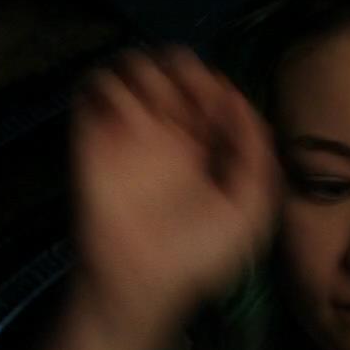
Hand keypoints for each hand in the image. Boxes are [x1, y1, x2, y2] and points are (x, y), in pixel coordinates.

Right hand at [71, 48, 280, 337]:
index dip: (216, 84)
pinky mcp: (94, 137)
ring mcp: (128, 131)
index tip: (220, 99)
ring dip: (148, 71)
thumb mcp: (249, 211)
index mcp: (204, 146)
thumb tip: (240, 102)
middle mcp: (165, 132)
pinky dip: (112, 88)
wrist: (143, 281)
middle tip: (188, 92)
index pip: (209, 89)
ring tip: (158, 106)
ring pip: (133, 67)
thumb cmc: (199, 255)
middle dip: (183, 67)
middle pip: (172, 68)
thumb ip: (255, 156)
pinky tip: (131, 116)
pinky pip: (96, 87)